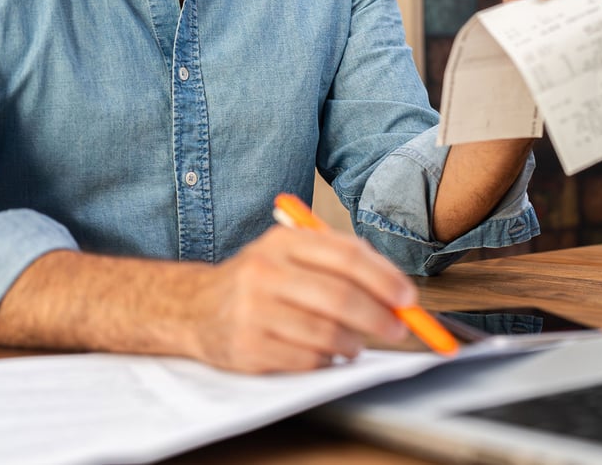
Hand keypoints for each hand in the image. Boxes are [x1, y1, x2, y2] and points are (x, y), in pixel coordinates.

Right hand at [186, 225, 415, 372]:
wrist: (193, 307)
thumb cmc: (260, 282)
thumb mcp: (290, 255)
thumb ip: (340, 265)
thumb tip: (396, 292)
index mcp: (283, 241)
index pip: (347, 256)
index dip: (385, 279)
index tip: (408, 299)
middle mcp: (264, 271)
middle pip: (340, 296)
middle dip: (378, 317)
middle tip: (397, 329)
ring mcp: (252, 310)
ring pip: (325, 333)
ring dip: (352, 343)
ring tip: (354, 344)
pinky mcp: (246, 346)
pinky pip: (305, 359)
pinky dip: (325, 361)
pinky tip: (324, 355)